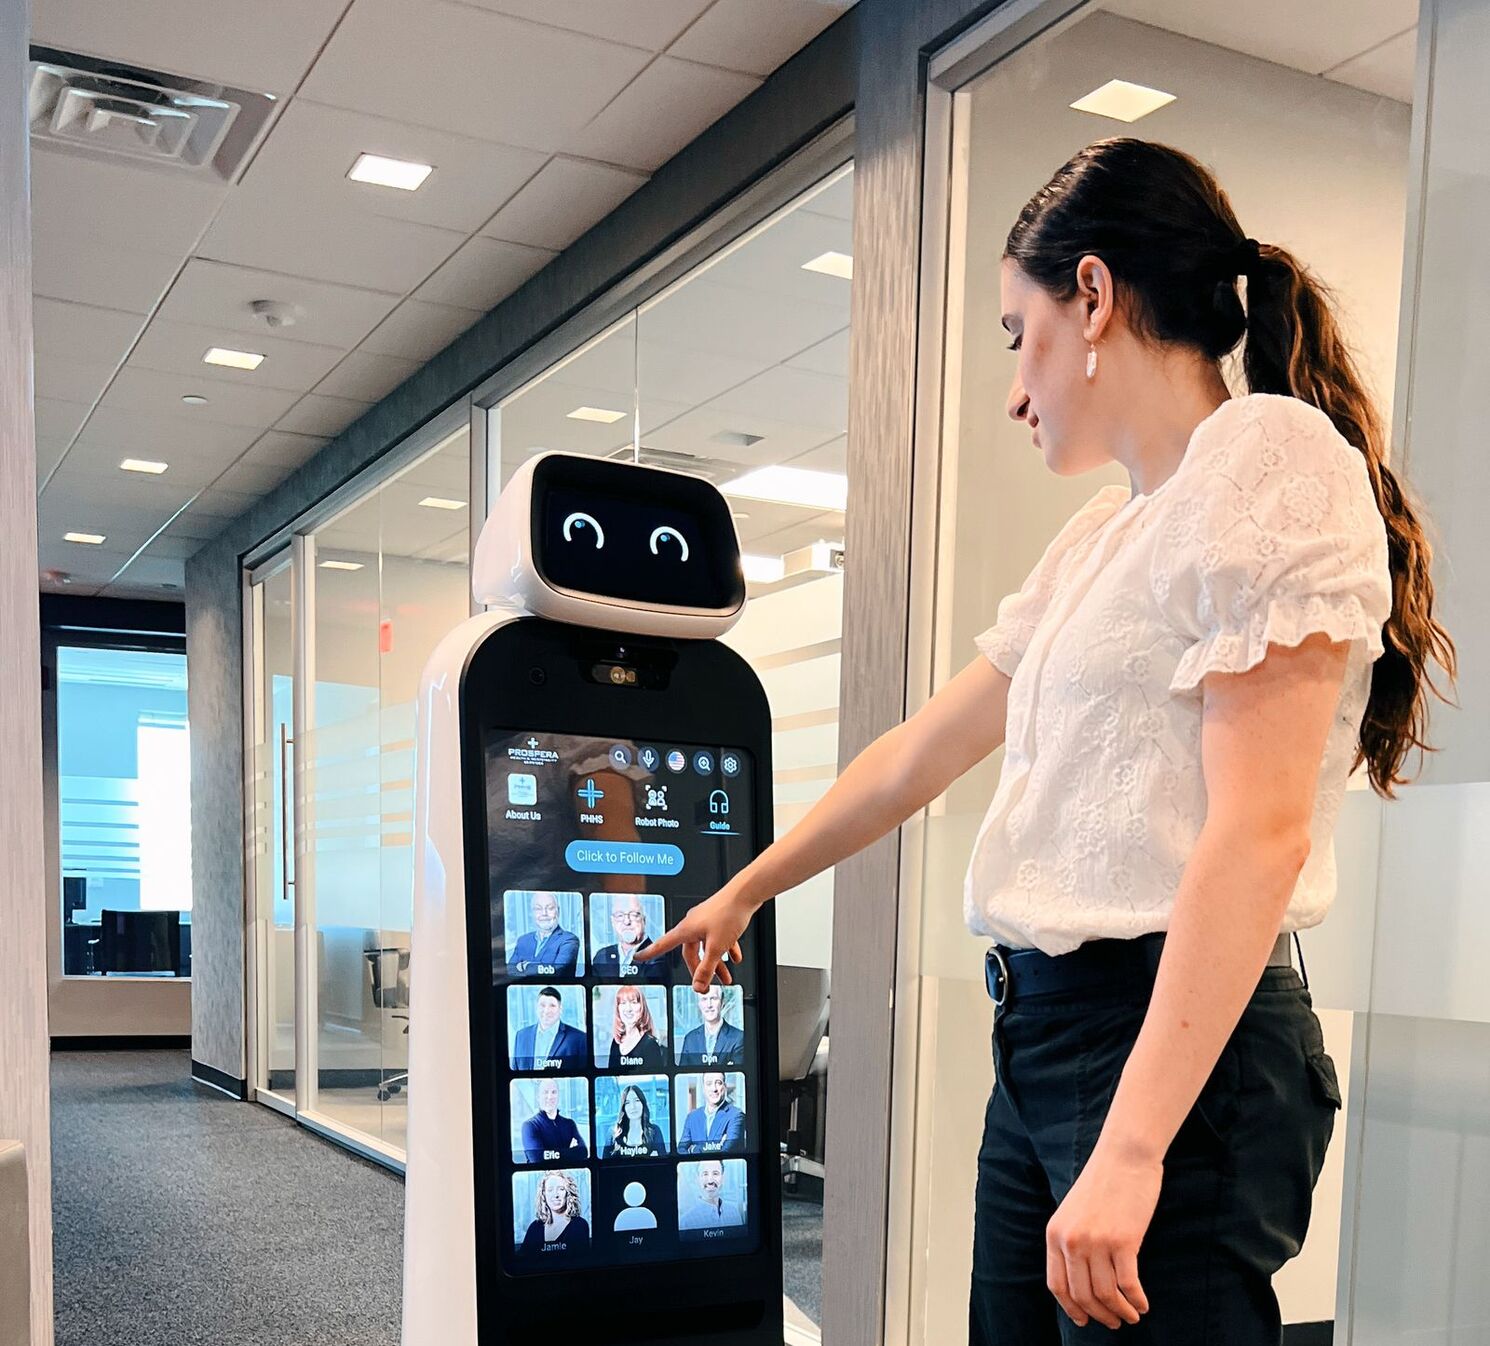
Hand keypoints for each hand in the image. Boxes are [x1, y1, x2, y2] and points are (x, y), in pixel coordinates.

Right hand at [636, 881, 756, 989]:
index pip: (663, 944)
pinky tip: (735, 958)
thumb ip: (707, 969)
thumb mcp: (716, 948)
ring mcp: (706, 921)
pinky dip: (726, 950)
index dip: (650, 952)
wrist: (745, 894)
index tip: (639, 957)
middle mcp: (693, 924)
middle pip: (691, 952)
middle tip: (705, 984)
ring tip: (726, 977)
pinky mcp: (719, 919)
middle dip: (700, 970)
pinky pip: (719, 938)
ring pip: (707, 947)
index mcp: (686, 930)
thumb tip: (698, 985)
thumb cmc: (728, 913)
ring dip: (716, 963)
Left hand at [1045, 1140, 1159, 1329]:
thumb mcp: (1074, 1211)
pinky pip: (1128, 1285)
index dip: (1071, 1308)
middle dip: (1099, 1316)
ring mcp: (1096, 1242)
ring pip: (1106, 1295)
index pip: (1057, 1285)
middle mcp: (1071, 1240)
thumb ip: (1072, 1240)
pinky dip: (1136, 1301)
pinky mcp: (1123, 1241)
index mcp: (1055, 1233)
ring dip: (1120, 1312)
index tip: (1084, 1320)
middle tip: (1114, 1323)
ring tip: (1131, 1316)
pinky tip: (1143, 1304)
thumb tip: (1081, 1279)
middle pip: (1082, 1295)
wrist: (1124, 1155)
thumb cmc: (1104, 1182)